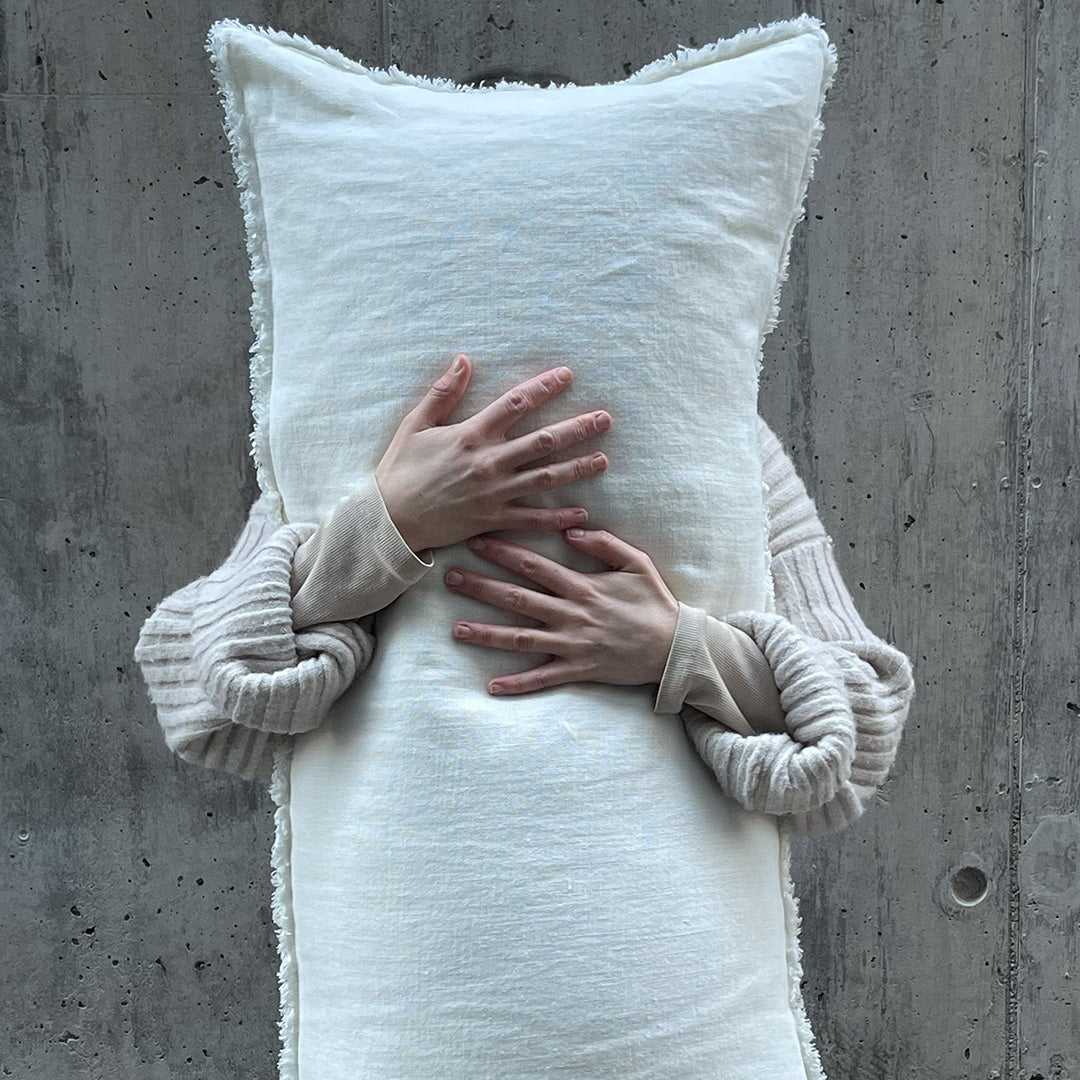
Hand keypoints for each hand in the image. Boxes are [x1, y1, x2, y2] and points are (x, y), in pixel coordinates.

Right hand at [374, 354, 612, 553]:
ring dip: (577, 468)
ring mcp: (494, 493)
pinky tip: (581, 512)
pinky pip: (531, 519)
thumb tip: (464, 359)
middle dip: (577, 428)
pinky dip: (557, 517)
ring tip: (604, 460)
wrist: (390, 520)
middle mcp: (489, 462)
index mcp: (471, 435)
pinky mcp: (493, 520)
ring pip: (545, 478)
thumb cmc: (400, 470)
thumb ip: (443, 393)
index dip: (544, 387)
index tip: (568, 375)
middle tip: (605, 418)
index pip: (516, 403)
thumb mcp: (416, 425)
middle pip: (543, 440)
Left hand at [442, 527, 680, 694]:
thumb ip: (605, 544)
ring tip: (456, 630)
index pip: (535, 565)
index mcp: (583, 586)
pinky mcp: (579, 669)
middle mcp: (572, 614)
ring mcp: (573, 644)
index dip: (503, 552)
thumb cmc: (655, 602)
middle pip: (517, 598)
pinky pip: (544, 678)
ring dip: (487, 634)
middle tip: (449, 578)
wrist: (675, 647)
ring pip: (522, 638)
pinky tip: (491, 687)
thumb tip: (570, 530)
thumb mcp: (637, 562)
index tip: (476, 541)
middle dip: (481, 588)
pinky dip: (518, 684)